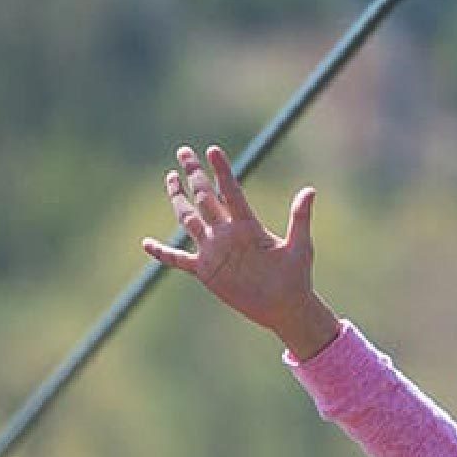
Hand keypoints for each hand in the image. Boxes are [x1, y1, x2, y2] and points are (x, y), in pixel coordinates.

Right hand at [143, 145, 338, 359]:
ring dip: (178, 199)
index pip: (230, 192)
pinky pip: (178, 259)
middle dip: (194, 175)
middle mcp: (227, 233)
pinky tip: (147, 243)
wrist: (285, 306)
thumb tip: (310, 190)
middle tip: (184, 151)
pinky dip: (163, 253)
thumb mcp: (300, 246)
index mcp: (248, 225)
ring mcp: (213, 250)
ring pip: (189, 219)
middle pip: (205, 198)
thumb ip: (300, 218)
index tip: (212, 150)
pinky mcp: (205, 271)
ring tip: (171, 177)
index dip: (221, 171)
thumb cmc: (296, 276)